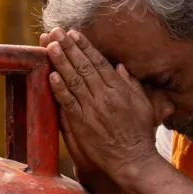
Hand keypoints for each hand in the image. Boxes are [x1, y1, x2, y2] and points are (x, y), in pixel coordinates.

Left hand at [42, 27, 158, 182]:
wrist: (133, 161)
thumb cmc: (140, 134)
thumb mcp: (144, 105)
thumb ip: (132, 84)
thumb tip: (120, 67)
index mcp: (120, 90)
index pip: (99, 62)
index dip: (85, 46)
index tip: (74, 34)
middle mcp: (105, 96)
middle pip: (83, 66)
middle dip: (68, 47)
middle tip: (55, 32)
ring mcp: (92, 110)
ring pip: (73, 80)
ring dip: (60, 62)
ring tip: (48, 46)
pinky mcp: (82, 124)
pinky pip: (68, 102)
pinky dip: (59, 88)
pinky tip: (51, 75)